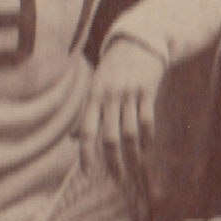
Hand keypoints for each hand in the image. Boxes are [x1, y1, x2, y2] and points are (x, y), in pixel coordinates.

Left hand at [89, 34, 168, 196]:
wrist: (138, 41)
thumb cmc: (113, 69)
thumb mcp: (95, 86)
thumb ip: (87, 112)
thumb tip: (73, 140)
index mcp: (93, 96)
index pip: (86, 130)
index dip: (86, 154)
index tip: (88, 174)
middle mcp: (109, 96)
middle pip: (109, 137)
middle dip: (113, 162)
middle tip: (117, 179)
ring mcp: (129, 93)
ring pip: (129, 132)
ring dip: (132, 155)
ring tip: (133, 168)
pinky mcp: (147, 90)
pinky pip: (147, 120)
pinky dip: (147, 138)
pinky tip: (146, 148)